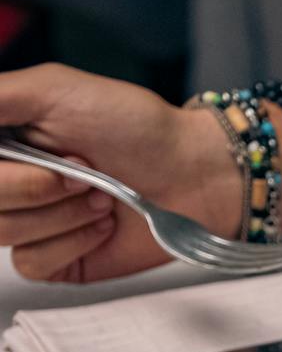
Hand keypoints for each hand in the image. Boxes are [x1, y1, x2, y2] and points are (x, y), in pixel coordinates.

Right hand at [0, 63, 238, 281]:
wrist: (193, 174)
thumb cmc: (135, 126)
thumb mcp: (53, 89)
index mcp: (2, 139)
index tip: (18, 155)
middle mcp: (10, 181)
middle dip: (32, 187)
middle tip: (82, 171)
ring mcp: (31, 222)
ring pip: (2, 232)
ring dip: (59, 212)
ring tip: (100, 194)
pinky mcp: (56, 260)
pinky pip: (32, 262)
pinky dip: (70, 241)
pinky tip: (101, 224)